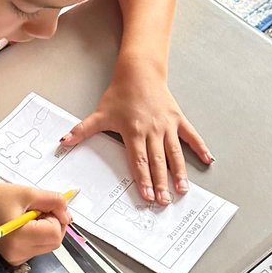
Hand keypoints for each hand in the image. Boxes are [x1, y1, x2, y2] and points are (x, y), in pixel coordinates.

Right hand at [0, 183, 70, 264]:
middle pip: (54, 242)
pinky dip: (38, 234)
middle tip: (37, 208)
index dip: (56, 216)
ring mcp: (16, 258)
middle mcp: (18, 253)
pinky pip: (38, 247)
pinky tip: (24, 224)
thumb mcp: (26, 193)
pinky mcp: (15, 258)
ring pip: (48, 245)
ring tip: (27, 215)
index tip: (45, 205)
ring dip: (46, 228)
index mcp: (19, 238)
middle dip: (53, 223)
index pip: (54, 233)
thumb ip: (53, 201)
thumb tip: (67, 213)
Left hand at [59, 59, 212, 205]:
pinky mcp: (178, 119)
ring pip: (175, 153)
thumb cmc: (121, 93)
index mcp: (134, 131)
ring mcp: (167, 125)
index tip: (146, 195)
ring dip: (179, 172)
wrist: (140, 71)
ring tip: (183, 189)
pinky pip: (191, 136)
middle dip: (161, 183)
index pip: (139, 160)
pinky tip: (208, 160)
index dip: (143, 179)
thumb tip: (64, 142)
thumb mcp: (100, 112)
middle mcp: (153, 130)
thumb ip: (82, 130)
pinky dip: (200, 147)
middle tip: (164, 201)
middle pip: (157, 161)